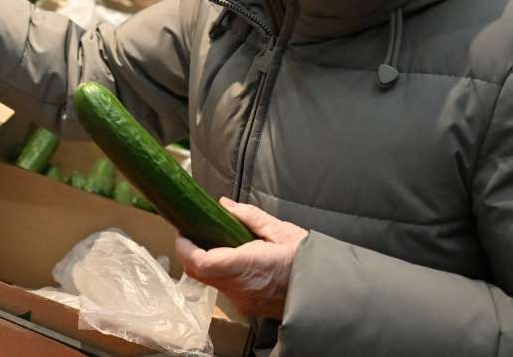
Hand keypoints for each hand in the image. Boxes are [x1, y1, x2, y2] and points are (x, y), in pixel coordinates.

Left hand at [176, 197, 307, 319]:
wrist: (329, 292)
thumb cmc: (308, 260)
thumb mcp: (282, 231)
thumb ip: (250, 216)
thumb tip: (225, 205)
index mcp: (246, 266)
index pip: (201, 262)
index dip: (185, 247)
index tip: (184, 231)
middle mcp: (240, 288)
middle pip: (199, 274)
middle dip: (190, 253)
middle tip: (193, 232)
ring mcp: (243, 301)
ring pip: (211, 282)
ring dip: (206, 263)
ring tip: (215, 241)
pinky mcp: (249, 307)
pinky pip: (226, 289)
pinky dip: (221, 273)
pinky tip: (233, 259)